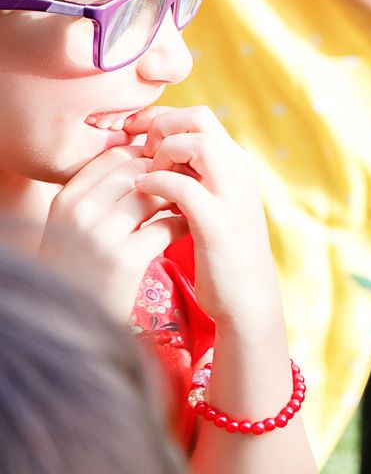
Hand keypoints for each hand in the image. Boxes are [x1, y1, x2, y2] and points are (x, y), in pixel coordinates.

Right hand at [40, 144, 184, 320]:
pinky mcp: (123, 260)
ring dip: (179, 195)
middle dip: (167, 174)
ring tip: (192, 201)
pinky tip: (189, 228)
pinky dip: (182, 223)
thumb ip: (100, 194)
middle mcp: (78, 213)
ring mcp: (99, 236)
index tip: (168, 168)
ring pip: (153, 194)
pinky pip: (166, 226)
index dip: (147, 158)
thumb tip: (146, 157)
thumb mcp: (75, 227)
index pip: (115, 156)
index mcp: (66, 200)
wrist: (73, 325)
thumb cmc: (81, 269)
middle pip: (137, 171)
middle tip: (189, 182)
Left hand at [125, 106, 283, 327]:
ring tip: (145, 177)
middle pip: (199, 119)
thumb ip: (193, 177)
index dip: (161, 118)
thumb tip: (156, 158)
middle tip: (139, 157)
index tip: (133, 135)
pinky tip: (142, 194)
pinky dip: (157, 184)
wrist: (247, 294)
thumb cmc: (219, 250)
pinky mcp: (218, 221)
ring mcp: (232, 194)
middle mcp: (239, 170)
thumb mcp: (210, 203)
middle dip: (160, 128)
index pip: (198, 116)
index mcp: (236, 162)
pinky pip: (184, 187)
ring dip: (162, 155)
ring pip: (198, 144)